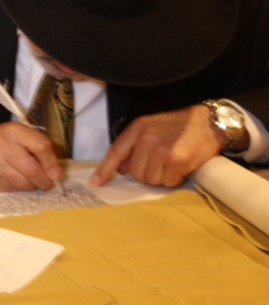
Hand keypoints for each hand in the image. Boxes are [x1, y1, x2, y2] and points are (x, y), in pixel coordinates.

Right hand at [0, 122, 61, 190]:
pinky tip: (16, 182)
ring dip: (33, 186)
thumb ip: (37, 145)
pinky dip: (18, 188)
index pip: (40, 146)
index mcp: (13, 131)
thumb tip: (55, 171)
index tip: (56, 174)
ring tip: (33, 183)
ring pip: (23, 183)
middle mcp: (2, 146)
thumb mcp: (17, 134)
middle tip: (48, 184)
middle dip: (44, 181)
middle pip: (32, 169)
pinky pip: (12, 189)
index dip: (52, 162)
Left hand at [91, 104, 223, 187]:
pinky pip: (168, 182)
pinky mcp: (178, 159)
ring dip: (161, 176)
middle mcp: (147, 137)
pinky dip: (175, 178)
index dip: (104, 169)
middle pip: (135, 172)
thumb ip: (134, 146)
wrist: (209, 122)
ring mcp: (162, 149)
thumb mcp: (151, 127)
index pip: (116, 151)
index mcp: (138, 128)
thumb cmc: (178, 126)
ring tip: (172, 162)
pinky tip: (182, 166)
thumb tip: (121, 169)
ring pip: (151, 179)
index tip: (96, 183)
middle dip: (146, 173)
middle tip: (160, 163)